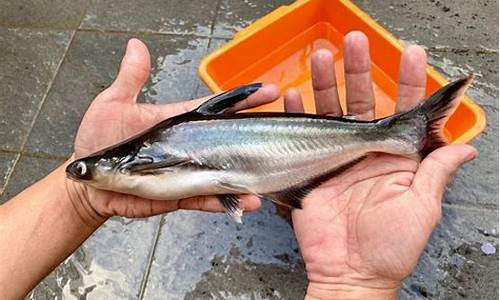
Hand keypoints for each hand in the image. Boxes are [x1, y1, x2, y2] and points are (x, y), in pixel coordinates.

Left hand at [68, 39, 278, 222]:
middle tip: (280, 134)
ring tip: (266, 182)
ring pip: (223, 173)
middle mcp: (188, 148)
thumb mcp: (113, 104)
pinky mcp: (180, 194)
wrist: (89, 180)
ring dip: (246, 177)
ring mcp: (187, 172)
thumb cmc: (99, 140)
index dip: (242, 99)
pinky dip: (225, 201)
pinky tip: (246, 202)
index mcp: (178, 122)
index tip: (268, 91)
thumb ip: (131, 77)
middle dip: (254, 137)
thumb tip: (136, 45)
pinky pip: (206, 198)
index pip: (215, 108)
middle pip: (227, 141)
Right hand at [284, 32, 477, 298]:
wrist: (349, 272)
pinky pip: (302, 135)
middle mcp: (366, 152)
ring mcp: (337, 157)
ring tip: (320, 57)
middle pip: (364, 102)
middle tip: (354, 42)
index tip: (410, 54)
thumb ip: (437, 173)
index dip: (409, 81)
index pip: (405, 111)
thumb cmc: (389, 247)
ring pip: (331, 112)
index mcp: (397, 158)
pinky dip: (296, 115)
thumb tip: (465, 146)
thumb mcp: (421, 208)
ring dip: (325, 84)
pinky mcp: (311, 168)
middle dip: (359, 70)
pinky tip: (293, 96)